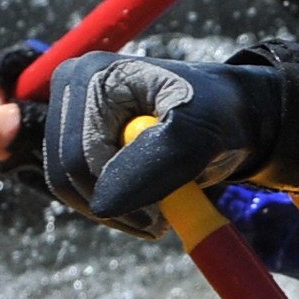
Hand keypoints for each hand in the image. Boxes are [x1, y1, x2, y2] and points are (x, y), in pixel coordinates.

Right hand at [45, 52, 285, 236]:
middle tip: (162, 222)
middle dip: (113, 207)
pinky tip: (149, 207)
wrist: (232, 118)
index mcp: (93, 76)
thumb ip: (156, 161)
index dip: (112, 194)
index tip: (160, 219)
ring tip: (162, 213)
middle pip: (66, 173)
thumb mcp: (200, 133)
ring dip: (115, 213)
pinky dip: (115, 209)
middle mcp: (72, 92)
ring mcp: (72, 117)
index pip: (78, 156)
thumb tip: (104, 203)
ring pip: (70, 188)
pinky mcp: (81, 142)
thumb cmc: (221, 116)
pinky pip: (82, 191)